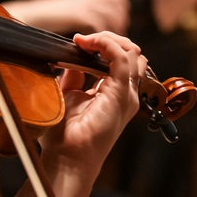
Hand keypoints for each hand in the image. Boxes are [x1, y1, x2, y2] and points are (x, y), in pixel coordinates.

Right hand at [6, 0, 128, 35]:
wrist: (23, 16)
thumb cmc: (41, 19)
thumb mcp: (66, 11)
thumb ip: (82, 16)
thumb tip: (96, 31)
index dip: (121, 13)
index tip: (120, 28)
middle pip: (118, 5)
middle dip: (121, 23)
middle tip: (120, 40)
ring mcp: (84, 3)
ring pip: (112, 15)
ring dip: (114, 32)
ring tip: (112, 47)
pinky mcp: (79, 14)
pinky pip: (100, 25)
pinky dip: (101, 38)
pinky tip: (98, 48)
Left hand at [38, 31, 147, 196]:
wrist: (67, 157)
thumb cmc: (65, 136)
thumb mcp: (68, 95)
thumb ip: (74, 75)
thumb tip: (74, 56)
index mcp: (115, 93)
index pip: (121, 59)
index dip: (102, 45)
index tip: (77, 42)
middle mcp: (126, 93)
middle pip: (131, 52)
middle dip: (108, 39)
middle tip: (83, 40)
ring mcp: (126, 94)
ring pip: (131, 52)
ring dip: (107, 40)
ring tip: (86, 41)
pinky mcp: (120, 94)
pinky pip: (121, 59)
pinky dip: (106, 45)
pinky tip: (89, 44)